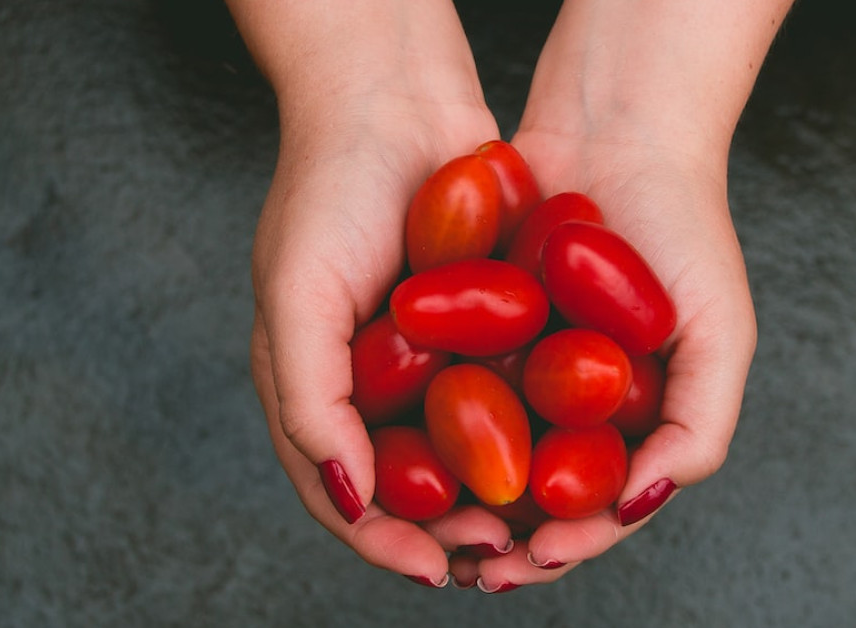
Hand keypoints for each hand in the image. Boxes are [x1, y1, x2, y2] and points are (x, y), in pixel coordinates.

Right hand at [233, 0, 510, 585]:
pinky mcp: (475, 324)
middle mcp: (369, 380)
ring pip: (462, 451)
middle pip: (409, 485)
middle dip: (450, 531)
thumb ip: (309, 400)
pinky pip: (500, 393)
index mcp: (314, 386)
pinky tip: (558, 455)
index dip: (384, 541)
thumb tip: (350, 497)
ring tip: (534, 524)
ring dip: (493, 495)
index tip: (435, 569)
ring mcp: (424, 354)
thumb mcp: (296, 295)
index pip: (344, 493)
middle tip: (500, 552)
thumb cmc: (327, 190)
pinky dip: (523, 431)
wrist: (394, 98)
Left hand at [458, 0, 789, 589]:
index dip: (568, 544)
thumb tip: (640, 505)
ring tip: (429, 524)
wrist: (618, 128)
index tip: (534, 557)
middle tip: (470, 562)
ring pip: (480, 453)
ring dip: (456, 497)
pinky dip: (426, 423)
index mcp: (634, 418)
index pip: (599, 506)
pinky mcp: (474, 327)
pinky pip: (446, 386)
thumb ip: (701, 426)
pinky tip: (400, 447)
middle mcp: (574, 401)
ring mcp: (523, 365)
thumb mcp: (720, 332)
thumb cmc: (685, 227)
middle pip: (531, 493)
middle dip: (500, 538)